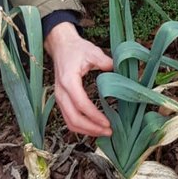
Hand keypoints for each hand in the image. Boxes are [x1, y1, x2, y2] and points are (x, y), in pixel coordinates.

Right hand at [45, 22, 113, 136]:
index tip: (107, 122)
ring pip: (69, 121)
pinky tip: (93, 127)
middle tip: (109, 131)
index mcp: (68, 81)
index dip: (94, 116)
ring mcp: (59, 98)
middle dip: (91, 128)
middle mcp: (61, 92)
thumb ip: (105, 62)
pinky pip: (68, 118)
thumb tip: (118, 71)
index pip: (80, 104)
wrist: (61, 46)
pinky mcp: (61, 100)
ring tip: (103, 132)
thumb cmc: (76, 49)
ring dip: (86, 130)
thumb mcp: (92, 51)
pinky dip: (80, 126)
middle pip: (73, 118)